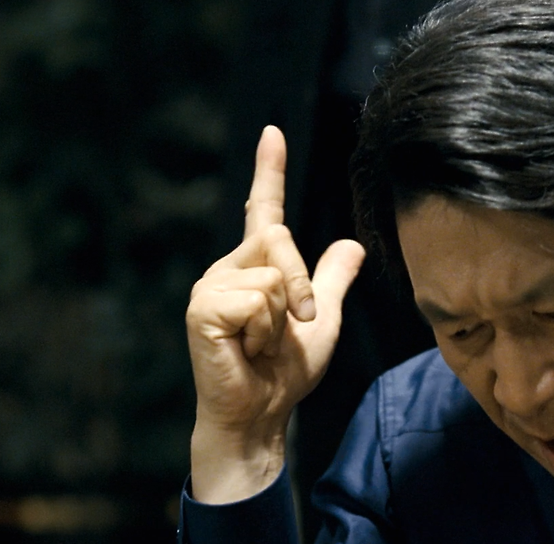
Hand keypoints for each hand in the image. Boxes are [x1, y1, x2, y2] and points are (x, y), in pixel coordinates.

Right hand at [185, 126, 364, 502]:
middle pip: (279, 236)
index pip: (262, 210)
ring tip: (262, 345)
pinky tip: (247, 350)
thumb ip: (331, 281)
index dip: (269, 170)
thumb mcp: (323, 322)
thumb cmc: (285, 374)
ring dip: (284, 317)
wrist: (262, 415)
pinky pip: (258, 298)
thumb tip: (351, 244)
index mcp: (254, 268)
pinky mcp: (202, 308)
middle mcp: (227, 269)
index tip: (273, 131)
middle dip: (304, 284)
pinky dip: (266, 330)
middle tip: (301, 324)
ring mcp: (210, 287)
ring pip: (273, 273)